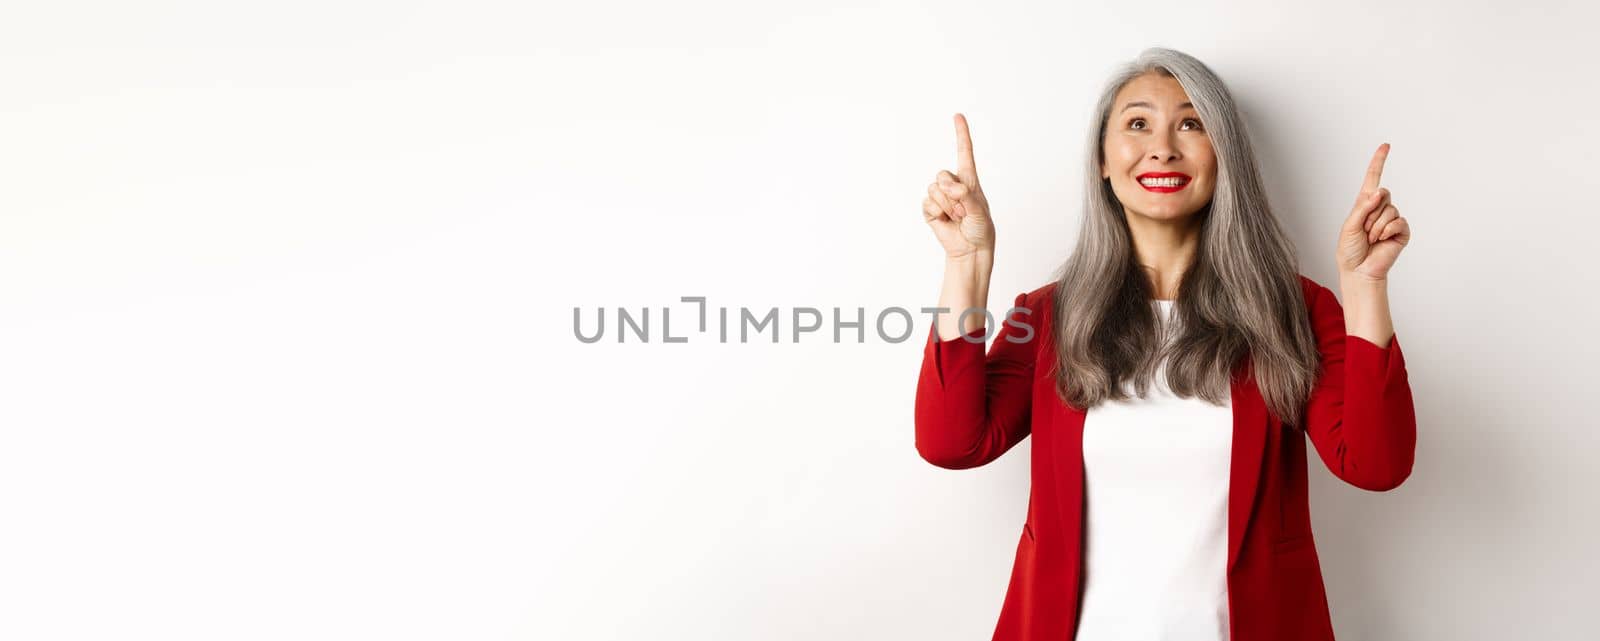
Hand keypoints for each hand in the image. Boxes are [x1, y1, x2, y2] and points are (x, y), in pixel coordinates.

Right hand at [922, 113, 994, 259]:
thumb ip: (966, 196)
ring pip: (934, 190)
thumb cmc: (980, 229)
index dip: (961, 134)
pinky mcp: (931, 210)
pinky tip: (946, 221)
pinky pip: (927, 203)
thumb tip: (952, 188)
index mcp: (969, 180)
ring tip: (957, 218)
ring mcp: (941, 197)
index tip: (957, 116)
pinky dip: (937, 213)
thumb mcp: (979, 212)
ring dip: (947, 206)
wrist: (970, 250)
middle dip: (951, 192)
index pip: (964, 153)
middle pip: (942, 174)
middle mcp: (954, 185)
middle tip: (963, 210)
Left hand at [1337, 143, 1410, 279]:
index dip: (1379, 162)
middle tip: (1364, 231)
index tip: (1385, 145)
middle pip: (1382, 194)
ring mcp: (1392, 219)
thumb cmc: (1350, 250)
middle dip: (1370, 213)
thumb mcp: (1350, 225)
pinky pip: (1398, 221)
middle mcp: (1379, 208)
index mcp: (1364, 204)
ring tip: (1371, 239)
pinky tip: (1381, 241)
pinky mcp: (1402, 231)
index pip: (1373, 178)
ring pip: (1389, 209)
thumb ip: (1363, 207)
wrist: (1359, 270)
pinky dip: (1386, 231)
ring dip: (1376, 226)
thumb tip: (1379, 191)